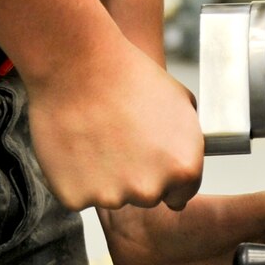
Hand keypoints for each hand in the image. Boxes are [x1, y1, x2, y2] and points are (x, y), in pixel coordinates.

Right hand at [24, 31, 204, 210]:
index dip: (164, 175)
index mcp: (184, 170)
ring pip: (112, 197)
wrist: (81, 67)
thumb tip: (188, 163)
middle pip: (146, 197)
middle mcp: (150, 190)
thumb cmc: (133, 79)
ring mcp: (112, 197)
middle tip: (119, 142)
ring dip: (105, 178)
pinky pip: (79, 196)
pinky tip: (75, 147)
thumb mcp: (182, 105)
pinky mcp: (76, 197)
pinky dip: (75, 179)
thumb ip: (189, 143)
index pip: (179, 195)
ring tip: (96, 139)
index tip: (149, 158)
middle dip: (136, 176)